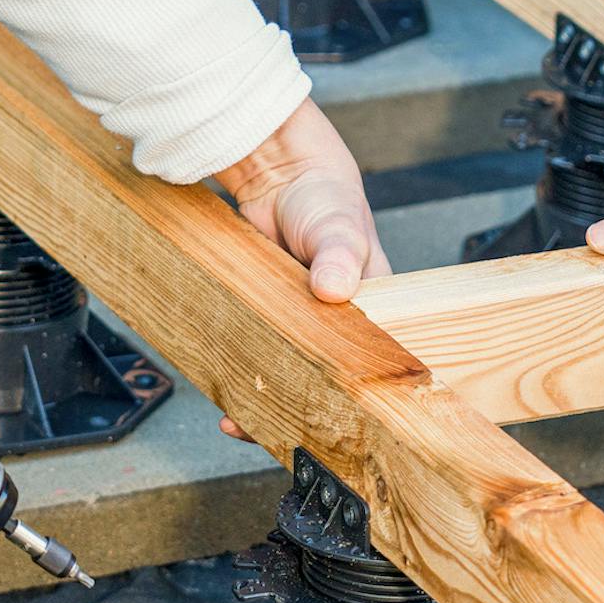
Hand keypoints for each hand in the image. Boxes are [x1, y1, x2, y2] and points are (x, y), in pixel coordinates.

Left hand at [214, 98, 388, 441]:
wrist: (278, 169)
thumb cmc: (325, 196)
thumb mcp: (339, 225)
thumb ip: (340, 255)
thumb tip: (335, 289)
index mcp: (377, 313)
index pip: (372, 366)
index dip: (351, 398)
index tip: (331, 424)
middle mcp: (340, 325)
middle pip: (325, 380)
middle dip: (302, 410)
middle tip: (275, 433)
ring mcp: (301, 322)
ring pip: (288, 372)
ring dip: (268, 398)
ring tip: (244, 423)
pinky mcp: (267, 314)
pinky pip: (257, 351)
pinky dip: (245, 373)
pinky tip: (226, 395)